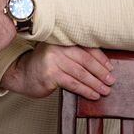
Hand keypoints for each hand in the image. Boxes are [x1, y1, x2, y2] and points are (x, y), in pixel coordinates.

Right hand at [1, 43, 115, 100]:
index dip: (100, 58)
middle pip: (85, 59)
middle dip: (101, 72)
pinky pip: (72, 83)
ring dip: (95, 83)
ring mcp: (53, 60)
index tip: (110, 67)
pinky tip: (93, 95)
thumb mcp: (58, 53)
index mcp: (63, 39)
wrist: (22, 74)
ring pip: (81, 73)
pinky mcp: (50, 75)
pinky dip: (85, 90)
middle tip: (111, 80)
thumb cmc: (44, 64)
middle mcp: (58, 47)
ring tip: (105, 90)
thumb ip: (74, 54)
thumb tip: (102, 65)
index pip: (86, 47)